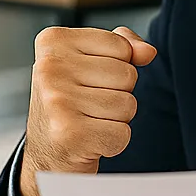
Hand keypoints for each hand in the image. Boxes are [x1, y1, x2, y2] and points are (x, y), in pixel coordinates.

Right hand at [19, 25, 156, 195]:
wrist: (47, 153)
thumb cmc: (70, 105)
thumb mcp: (89, 62)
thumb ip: (122, 45)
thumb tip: (148, 51)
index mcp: (53, 42)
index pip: (120, 44)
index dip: (117, 65)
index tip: (88, 79)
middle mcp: (49, 68)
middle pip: (127, 74)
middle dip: (118, 94)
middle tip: (89, 105)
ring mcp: (57, 101)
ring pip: (127, 104)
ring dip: (116, 119)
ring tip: (89, 122)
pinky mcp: (70, 133)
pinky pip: (122, 133)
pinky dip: (113, 142)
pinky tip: (90, 141)